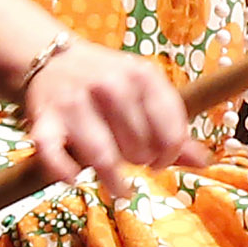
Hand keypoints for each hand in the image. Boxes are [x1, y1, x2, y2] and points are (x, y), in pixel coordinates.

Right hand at [10, 33, 199, 181]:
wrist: (54, 58)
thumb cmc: (108, 82)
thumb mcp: (145, 92)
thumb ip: (172, 127)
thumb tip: (204, 163)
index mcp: (142, 76)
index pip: (171, 132)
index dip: (171, 155)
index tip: (162, 159)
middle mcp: (110, 86)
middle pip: (139, 149)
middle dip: (140, 160)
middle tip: (132, 157)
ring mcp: (75, 103)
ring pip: (105, 158)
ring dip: (115, 181)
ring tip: (120, 188)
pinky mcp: (44, 120)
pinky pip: (54, 155)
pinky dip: (66, 171)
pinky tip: (76, 178)